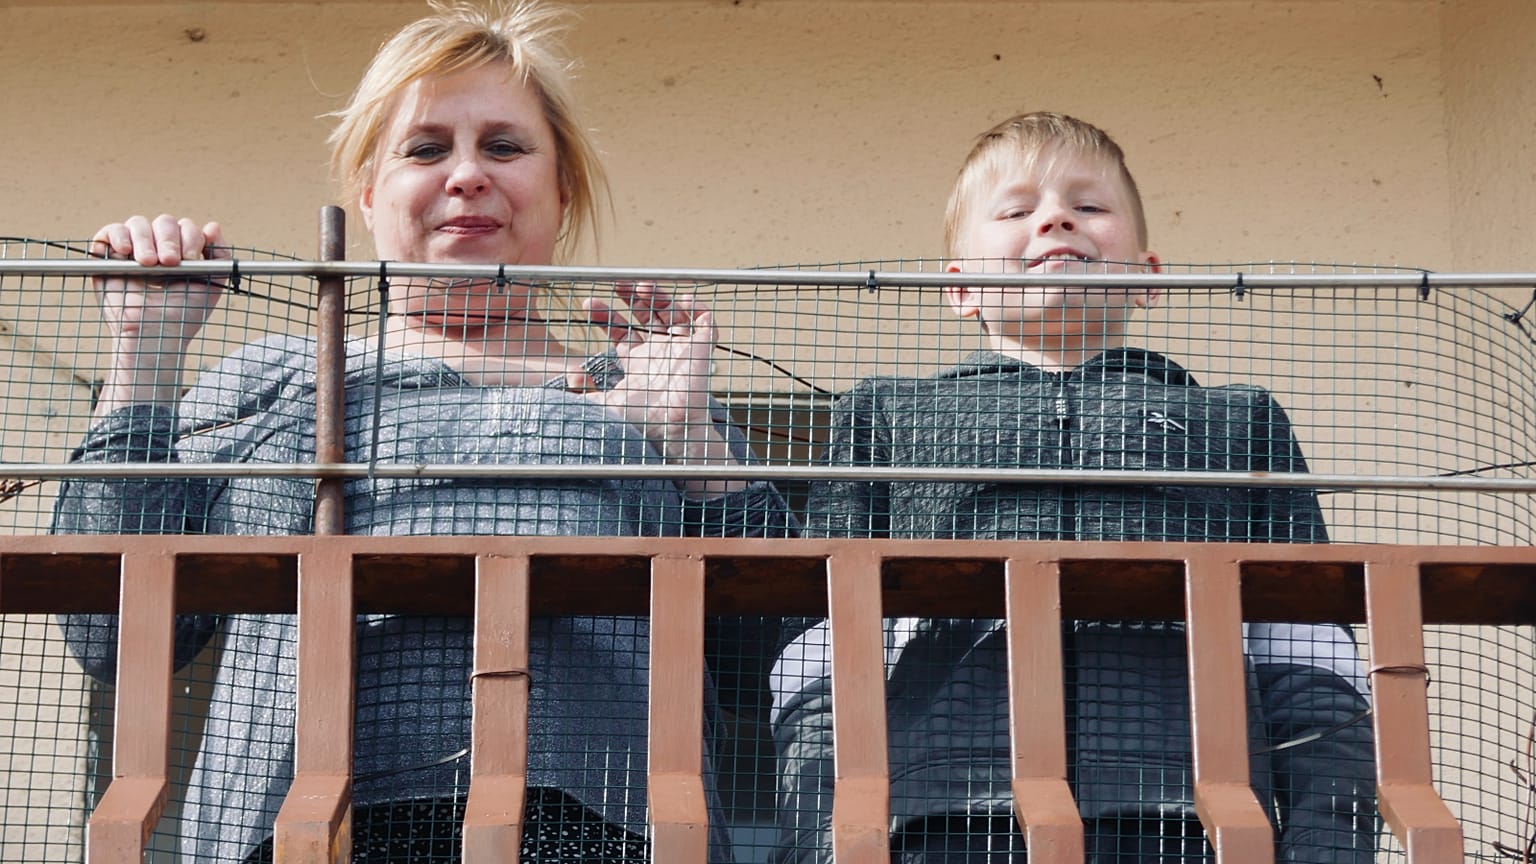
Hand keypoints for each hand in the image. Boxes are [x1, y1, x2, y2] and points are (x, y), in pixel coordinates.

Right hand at [91, 214, 226, 344]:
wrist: (156, 335)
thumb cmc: (184, 314)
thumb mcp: (212, 285)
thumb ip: (220, 257)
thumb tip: (213, 226)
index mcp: (181, 251)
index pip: (186, 228)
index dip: (190, 238)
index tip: (190, 259)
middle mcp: (157, 247)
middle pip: (164, 222)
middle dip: (169, 239)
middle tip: (170, 262)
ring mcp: (132, 250)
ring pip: (138, 223)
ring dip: (146, 240)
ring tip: (149, 264)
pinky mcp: (108, 256)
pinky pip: (110, 231)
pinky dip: (118, 235)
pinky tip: (126, 251)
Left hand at [578, 284, 742, 495]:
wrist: (670, 425)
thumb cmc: (641, 418)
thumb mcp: (604, 403)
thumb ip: (583, 395)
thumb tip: (559, 389)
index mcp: (638, 362)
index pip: (622, 331)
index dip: (605, 315)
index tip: (587, 305)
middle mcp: (659, 352)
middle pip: (647, 315)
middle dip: (632, 297)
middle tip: (618, 284)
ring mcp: (680, 348)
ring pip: (672, 312)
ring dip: (658, 296)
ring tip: (643, 287)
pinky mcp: (702, 348)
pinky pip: (705, 321)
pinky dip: (696, 307)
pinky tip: (682, 299)